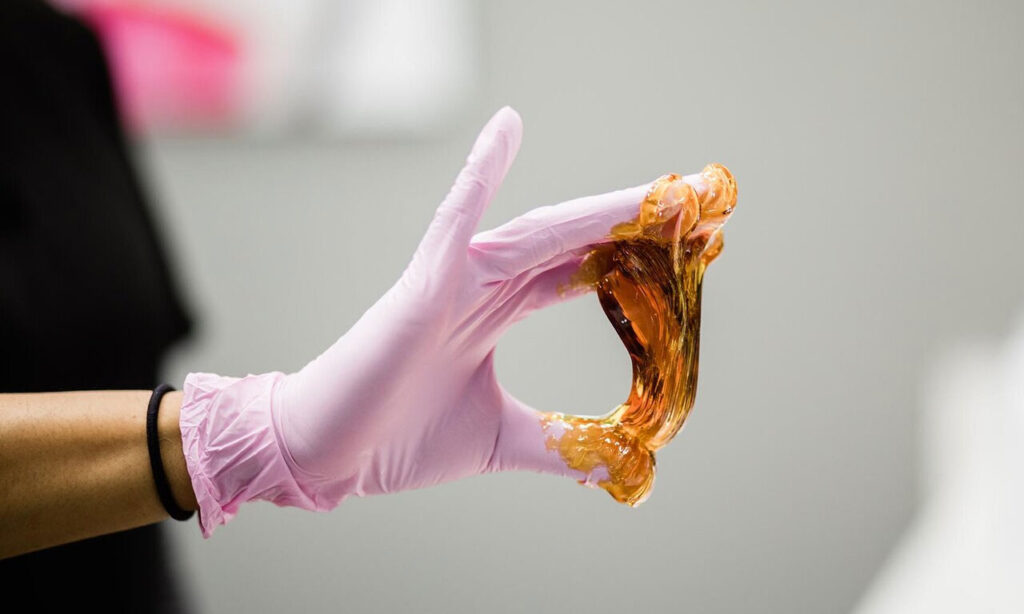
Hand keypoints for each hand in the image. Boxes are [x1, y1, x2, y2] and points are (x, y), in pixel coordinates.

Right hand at [180, 107, 699, 535]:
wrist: (328, 454)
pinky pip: (455, 221)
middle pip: (572, 244)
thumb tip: (615, 468)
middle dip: (633, 227)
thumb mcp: (499, 441)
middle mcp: (481, 287)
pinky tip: (507, 128)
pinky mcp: (423, 286)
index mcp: (495, 315)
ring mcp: (453, 281)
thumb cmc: (396, 437)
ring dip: (597, 210)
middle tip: (695, 206)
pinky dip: (479, 174)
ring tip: (655, 189)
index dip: (629, 259)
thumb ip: (556, 445)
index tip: (685, 249)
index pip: (577, 274)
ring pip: (538, 232)